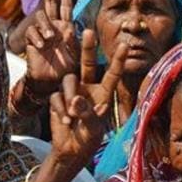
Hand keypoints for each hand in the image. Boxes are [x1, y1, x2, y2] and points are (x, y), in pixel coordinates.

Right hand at [24, 0, 76, 94]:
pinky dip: (36, 37)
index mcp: (66, 28)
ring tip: (49, 38)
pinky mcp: (32, 41)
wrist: (50, 82)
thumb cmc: (65, 71)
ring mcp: (42, 33)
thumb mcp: (75, 57)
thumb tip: (71, 30)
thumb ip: (74, 44)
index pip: (65, 7)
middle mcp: (53, 28)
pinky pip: (31, 32)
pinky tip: (41, 46)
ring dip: (45, 25)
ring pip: (41, 16)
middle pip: (49, 3)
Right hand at [48, 31, 126, 172]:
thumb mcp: (93, 128)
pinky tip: (65, 121)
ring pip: (69, 81)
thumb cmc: (88, 139)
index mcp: (103, 94)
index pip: (112, 74)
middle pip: (87, 64)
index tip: (125, 45)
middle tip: (88, 32)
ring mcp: (72, 92)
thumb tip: (75, 99)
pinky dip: (60, 109)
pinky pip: (57, 96)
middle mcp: (88, 88)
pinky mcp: (57, 98)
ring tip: (73, 116)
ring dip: (70, 97)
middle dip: (87, 48)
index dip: (118, 60)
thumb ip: (87, 112)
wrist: (70, 150)